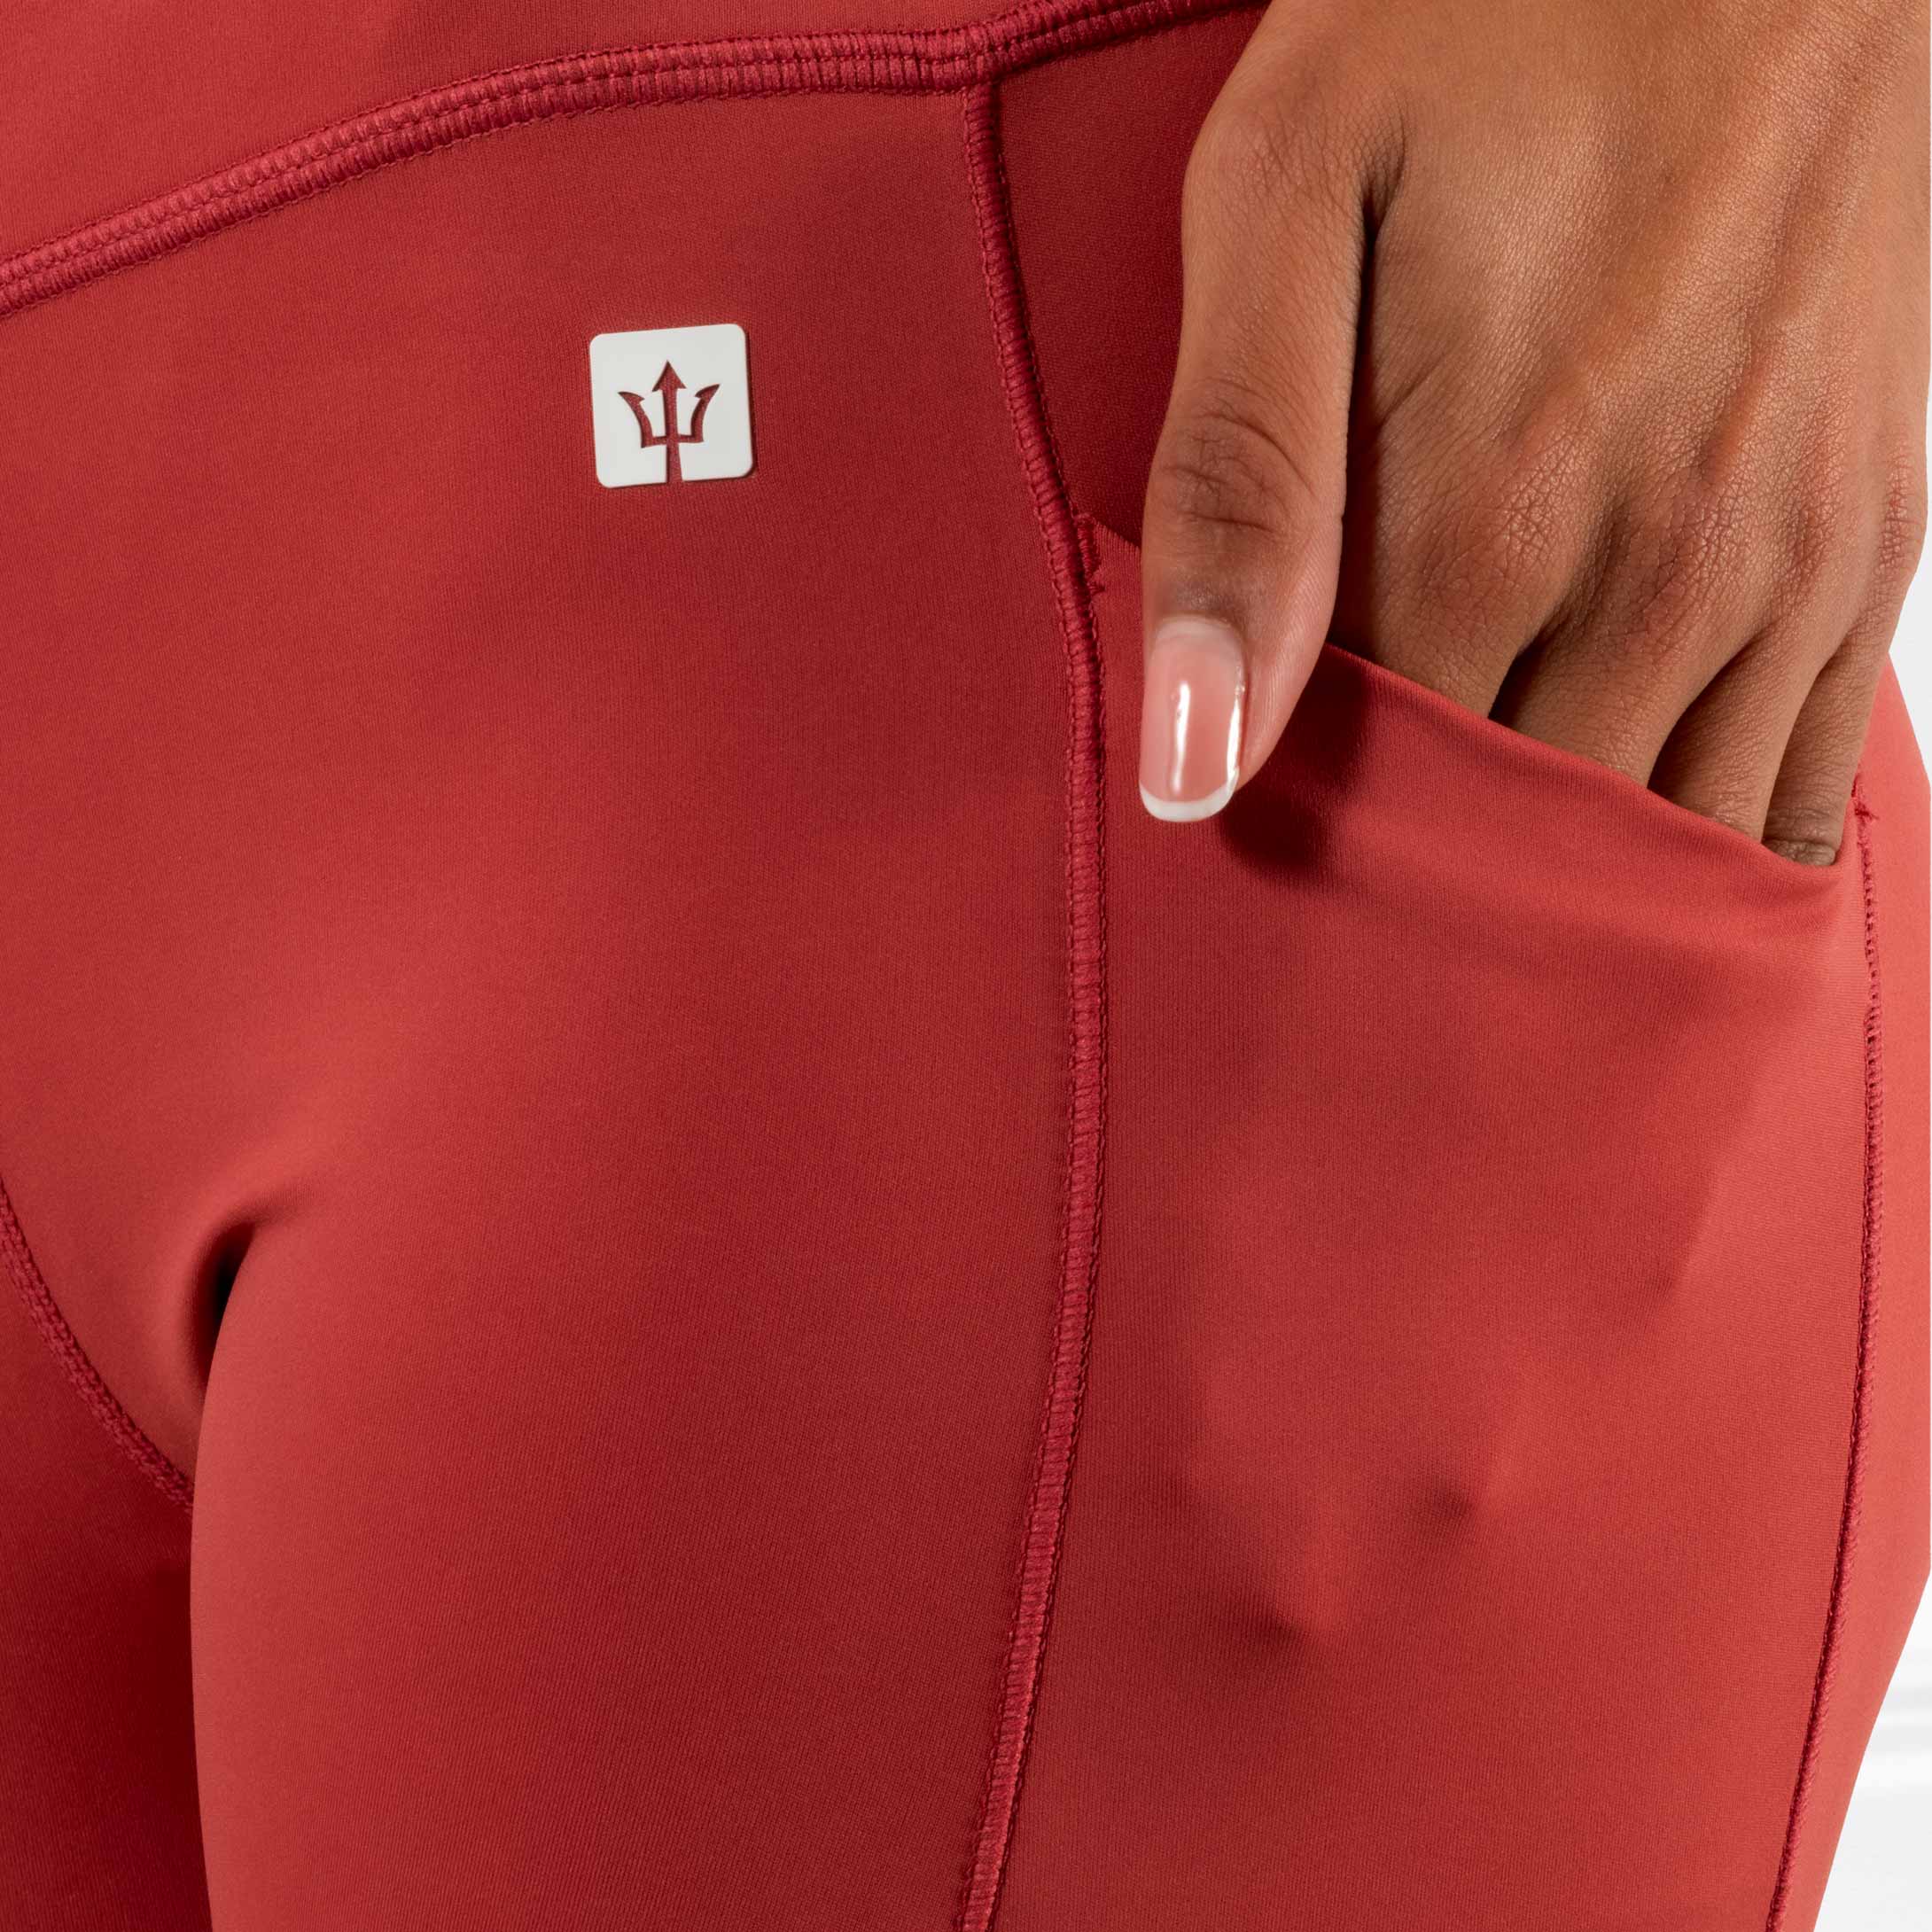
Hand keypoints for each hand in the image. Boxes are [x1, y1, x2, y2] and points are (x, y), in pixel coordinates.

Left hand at [1138, 0, 1926, 861]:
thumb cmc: (1493, 22)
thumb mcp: (1286, 192)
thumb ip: (1240, 479)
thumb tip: (1193, 757)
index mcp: (1493, 516)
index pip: (1382, 808)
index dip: (1313, 858)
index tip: (1262, 871)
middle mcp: (1664, 576)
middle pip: (1527, 857)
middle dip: (1432, 904)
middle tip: (1359, 922)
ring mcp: (1789, 568)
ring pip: (1669, 854)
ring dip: (1571, 909)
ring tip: (1484, 919)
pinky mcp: (1868, 543)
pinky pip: (1801, 791)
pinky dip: (1715, 862)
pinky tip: (1639, 873)